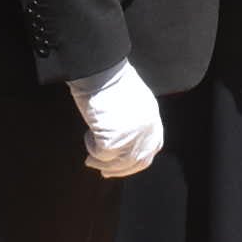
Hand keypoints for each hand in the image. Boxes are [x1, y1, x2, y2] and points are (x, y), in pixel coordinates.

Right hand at [68, 60, 164, 178]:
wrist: (100, 70)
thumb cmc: (109, 79)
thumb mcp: (130, 100)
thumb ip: (132, 120)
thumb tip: (120, 141)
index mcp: (152, 116)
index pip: (153, 146)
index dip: (138, 160)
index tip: (124, 164)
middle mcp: (147, 128)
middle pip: (139, 160)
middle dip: (120, 170)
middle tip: (103, 171)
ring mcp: (132, 135)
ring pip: (119, 162)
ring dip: (103, 162)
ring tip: (91, 156)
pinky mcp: (114, 139)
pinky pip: (101, 154)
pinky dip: (92, 149)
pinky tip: (88, 137)